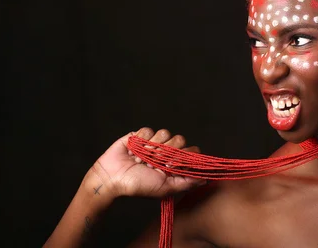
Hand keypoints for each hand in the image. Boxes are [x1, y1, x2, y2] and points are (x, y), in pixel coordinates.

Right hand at [87, 127, 204, 198]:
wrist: (112, 178)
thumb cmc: (138, 186)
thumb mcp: (165, 187)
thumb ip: (186, 182)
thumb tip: (205, 178)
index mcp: (174, 163)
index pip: (192, 151)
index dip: (185, 155)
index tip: (173, 164)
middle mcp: (166, 152)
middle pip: (180, 140)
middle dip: (168, 151)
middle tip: (155, 162)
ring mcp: (153, 142)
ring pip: (165, 133)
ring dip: (153, 146)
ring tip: (142, 157)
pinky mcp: (140, 135)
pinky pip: (148, 130)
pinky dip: (141, 140)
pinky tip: (133, 150)